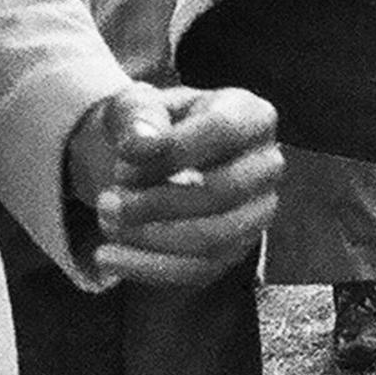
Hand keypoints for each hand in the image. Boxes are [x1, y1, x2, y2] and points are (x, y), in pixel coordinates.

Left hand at [60, 83, 281, 284]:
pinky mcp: (235, 251)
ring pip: (214, 238)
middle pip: (225, 191)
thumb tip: (143, 144)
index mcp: (252, 116)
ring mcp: (257, 214)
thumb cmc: (153, 126)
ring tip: (107, 224)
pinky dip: (149, 268)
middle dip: (158, 203)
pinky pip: (199, 270)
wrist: (152, 158)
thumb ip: (138, 115)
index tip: (122, 162)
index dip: (171, 150)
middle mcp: (267, 166)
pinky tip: (110, 257)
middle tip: (107, 203)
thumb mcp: (137, 104)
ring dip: (151, 237)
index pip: (223, 131)